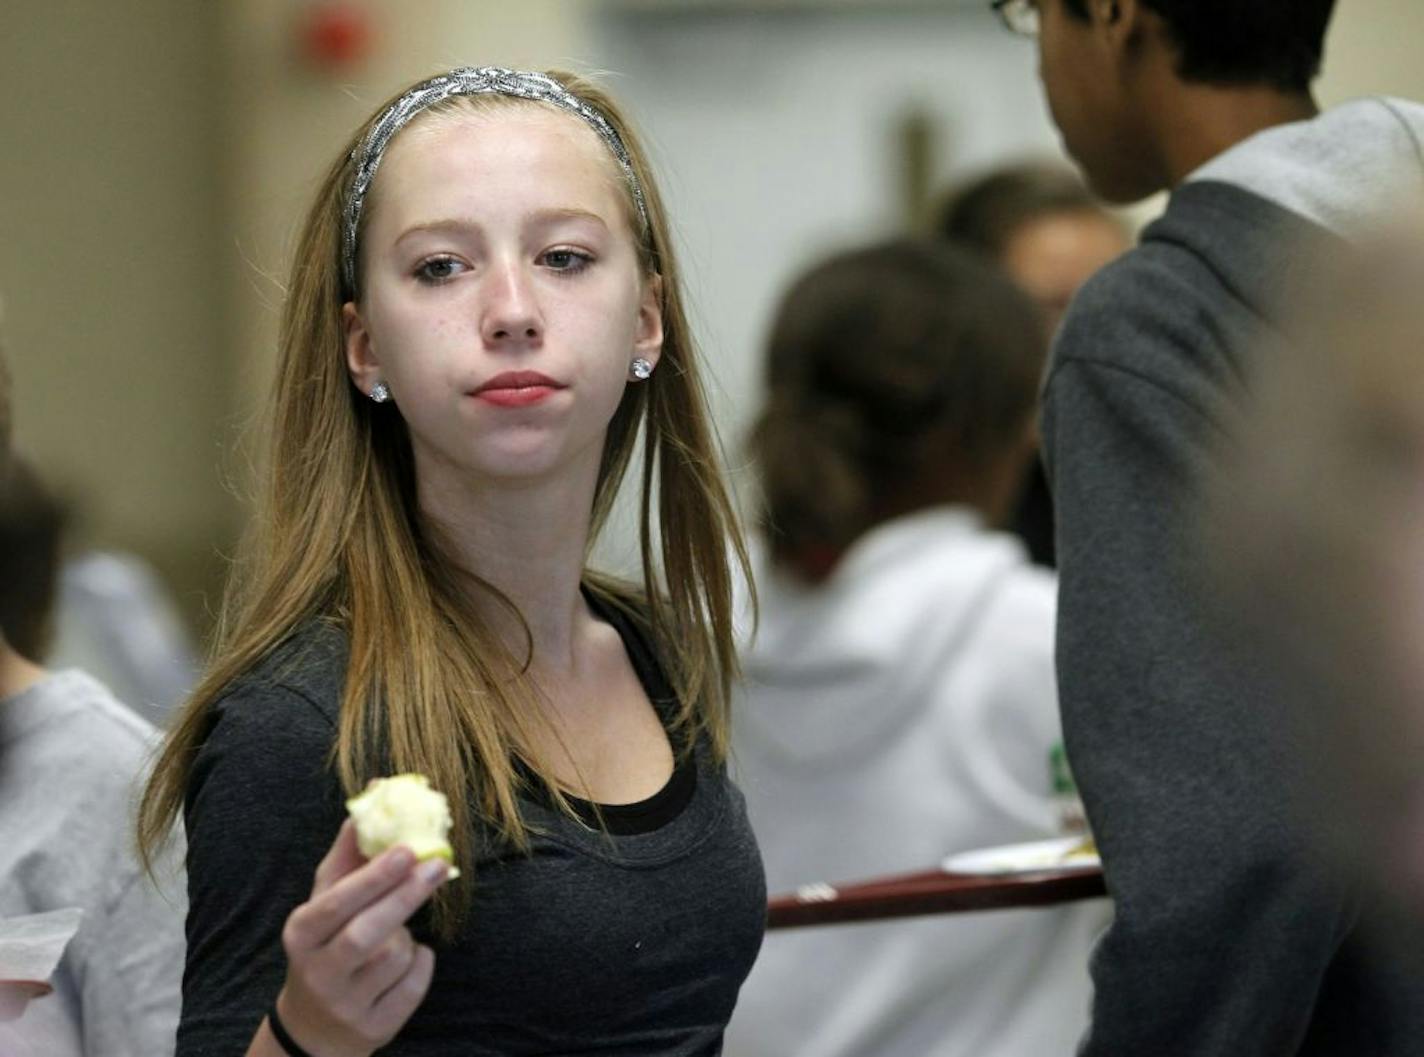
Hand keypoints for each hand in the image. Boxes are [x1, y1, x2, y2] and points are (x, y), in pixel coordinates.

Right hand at [271, 819, 447, 1056]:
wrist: (315, 1027)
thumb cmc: (327, 944)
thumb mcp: (325, 902)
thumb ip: (349, 852)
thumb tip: (376, 790)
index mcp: (301, 933)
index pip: (336, 903)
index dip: (373, 877)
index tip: (407, 849)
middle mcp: (318, 972)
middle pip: (367, 933)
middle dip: (405, 897)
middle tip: (437, 865)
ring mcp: (346, 1005)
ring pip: (395, 956)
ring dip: (408, 936)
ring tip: (396, 934)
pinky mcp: (374, 1029)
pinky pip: (414, 985)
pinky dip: (421, 965)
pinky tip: (408, 961)